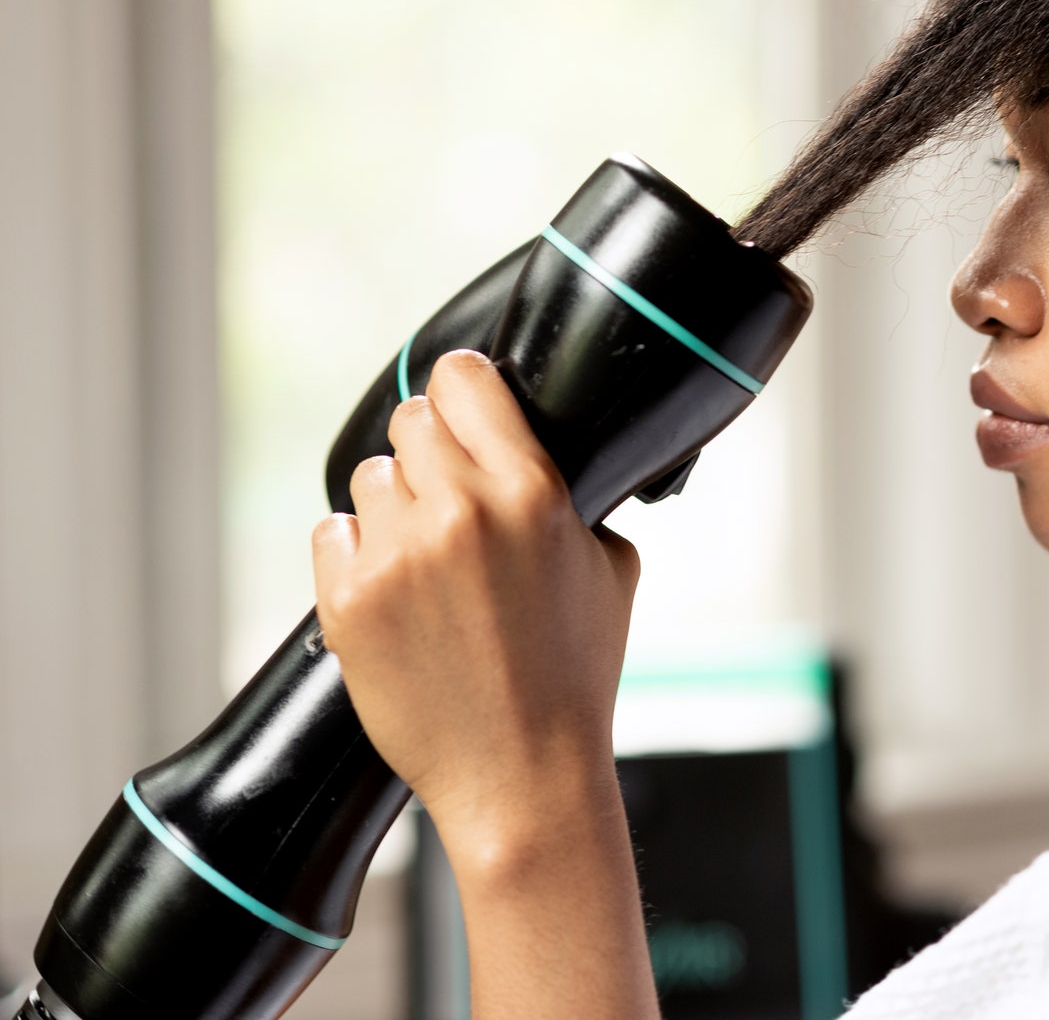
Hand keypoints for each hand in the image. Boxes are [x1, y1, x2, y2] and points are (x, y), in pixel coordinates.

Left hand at [311, 348, 641, 857]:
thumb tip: (541, 461)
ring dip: (393, 505)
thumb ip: (577, 500)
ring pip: (369, 478)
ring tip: (427, 560)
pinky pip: (333, 533)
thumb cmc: (574, 675)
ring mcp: (399, 555)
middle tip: (448, 499)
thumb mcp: (611, 567)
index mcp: (532, 491)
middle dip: (429, 453)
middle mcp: (461, 511)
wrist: (522, 774)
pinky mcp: (349, 601)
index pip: (464, 379)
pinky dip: (357, 554)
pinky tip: (396, 591)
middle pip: (411, 421)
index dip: (462, 389)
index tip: (463, 407)